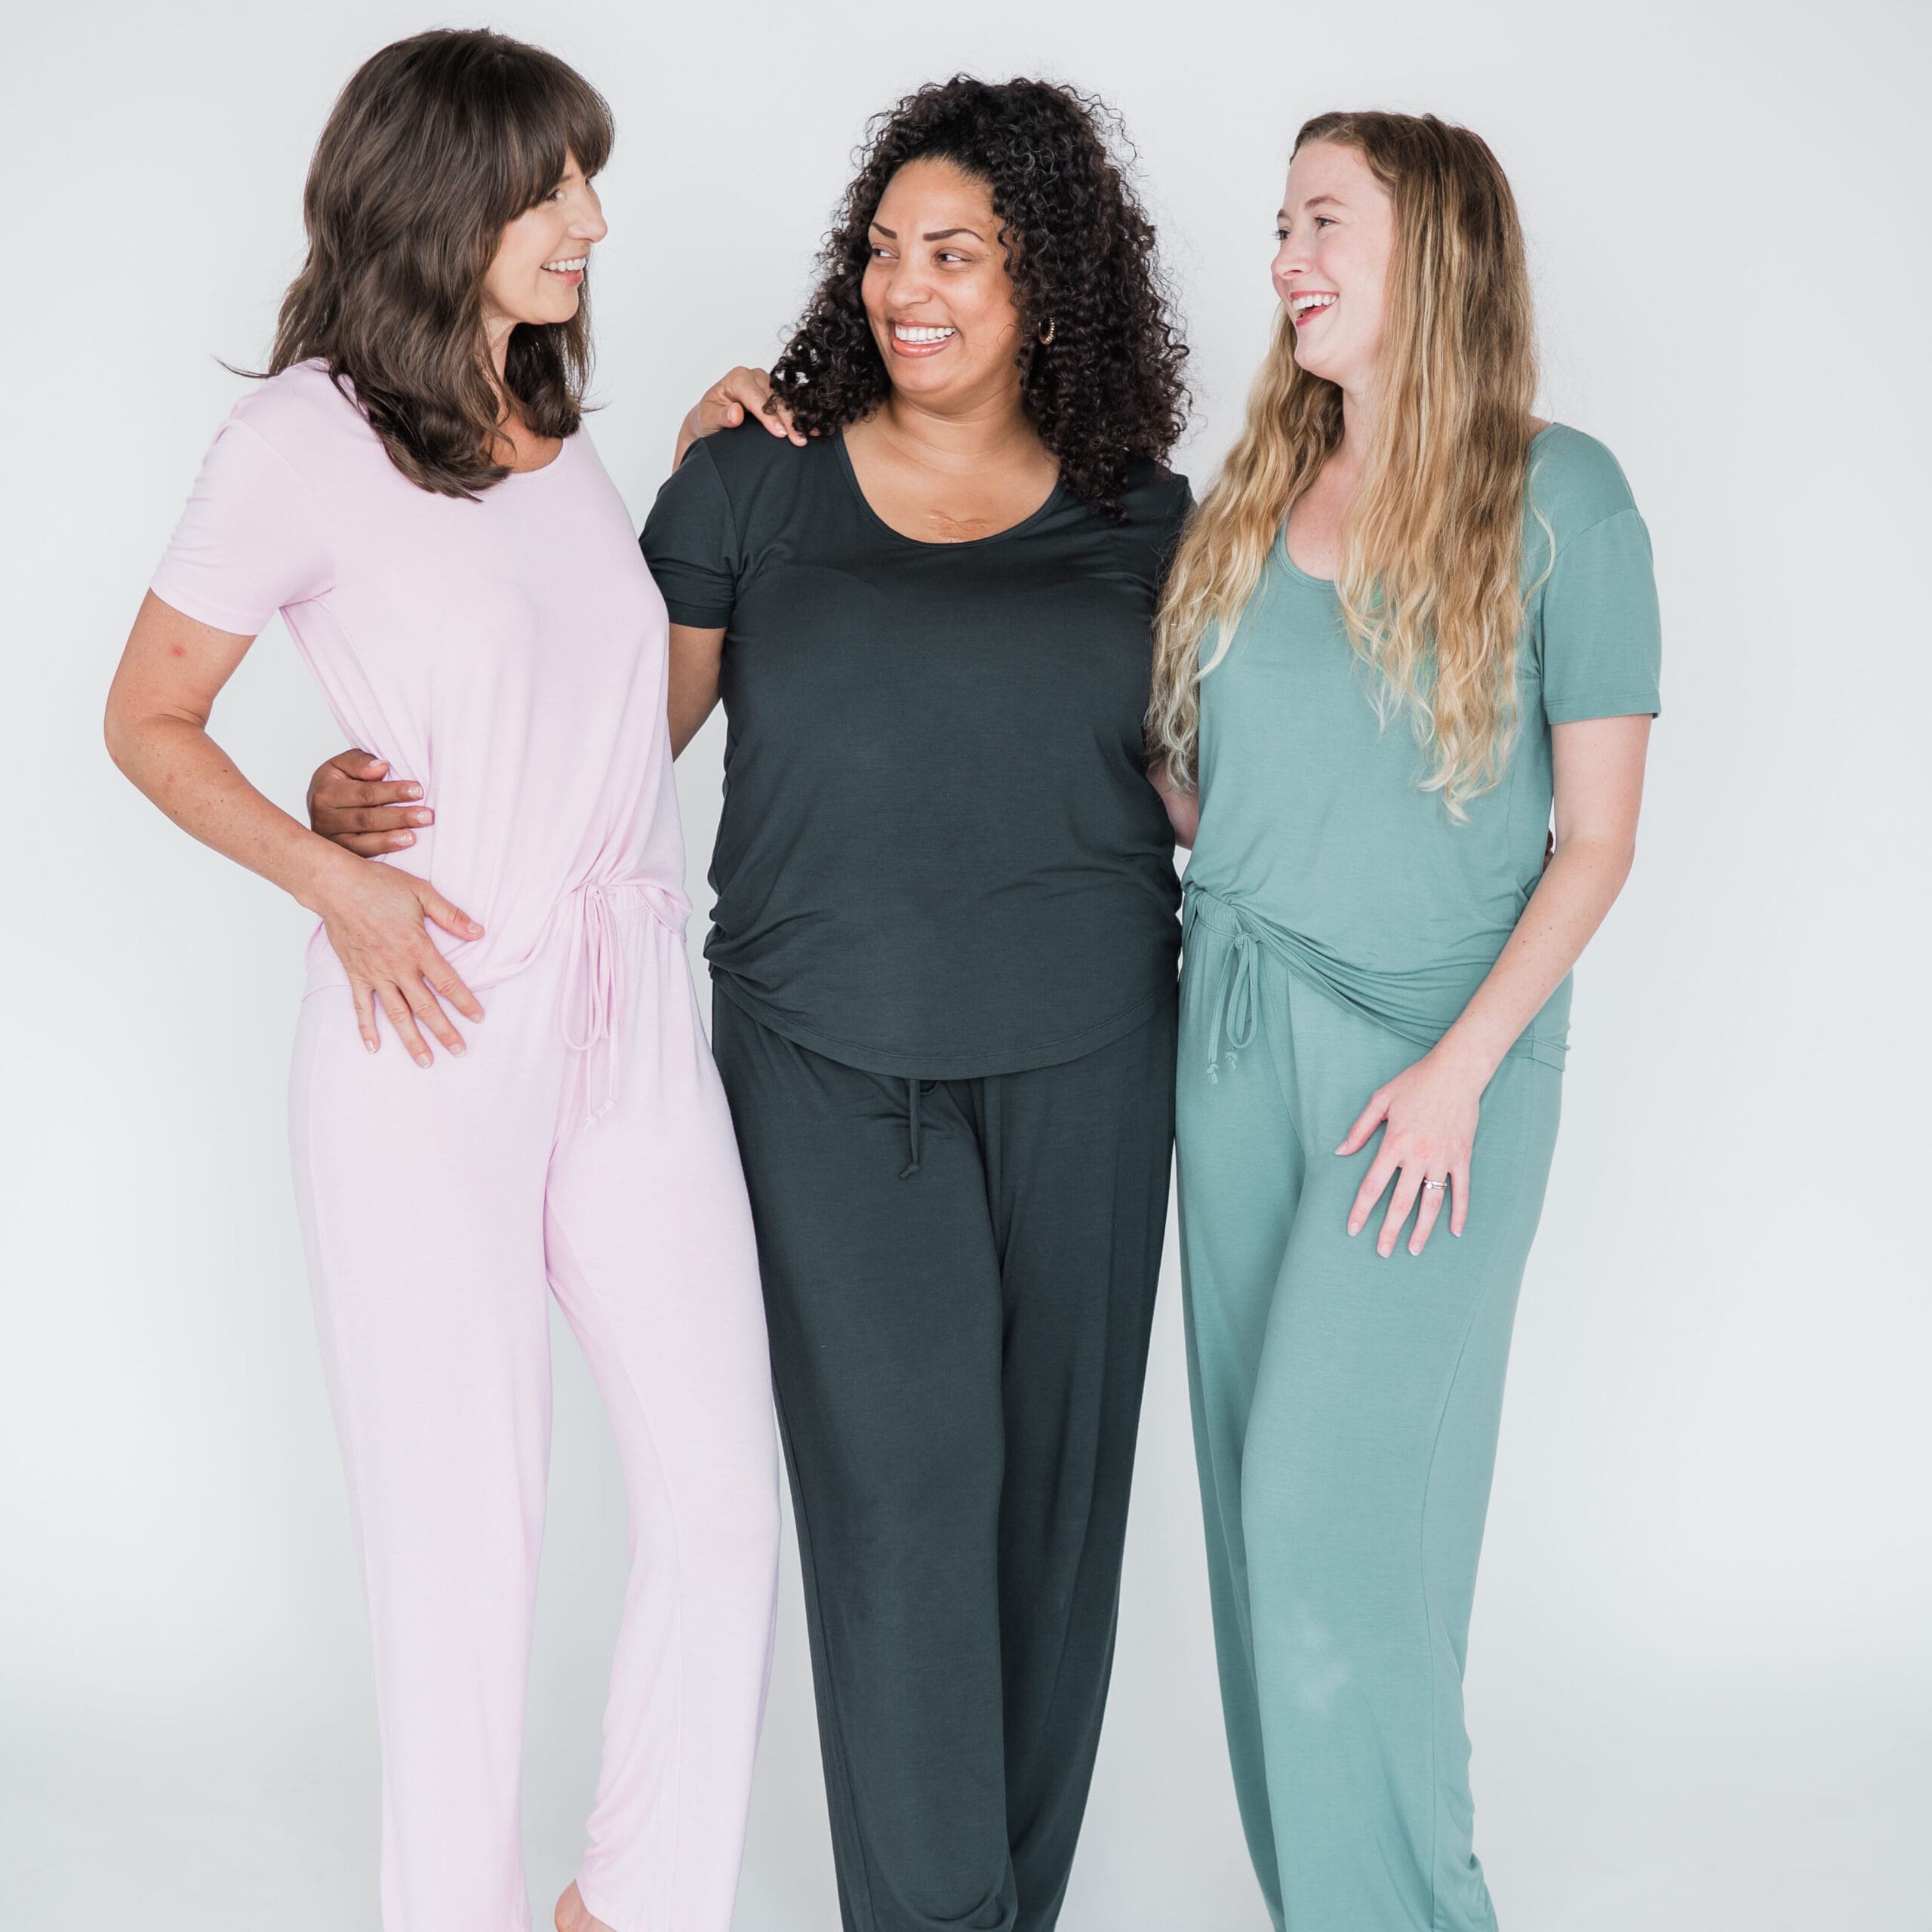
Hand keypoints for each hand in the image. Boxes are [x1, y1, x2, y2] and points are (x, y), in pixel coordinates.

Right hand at [309, 749, 430, 855]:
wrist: (321, 804)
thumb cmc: (339, 782)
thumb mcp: (342, 764)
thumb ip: (360, 762)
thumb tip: (381, 767)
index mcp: (326, 792)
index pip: (364, 793)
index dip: (392, 792)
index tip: (418, 790)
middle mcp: (324, 818)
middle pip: (366, 819)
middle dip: (399, 817)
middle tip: (426, 816)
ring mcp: (331, 839)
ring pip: (363, 841)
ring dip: (391, 839)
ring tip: (414, 837)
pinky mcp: (340, 854)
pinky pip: (362, 855)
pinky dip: (383, 851)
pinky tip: (401, 847)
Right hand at [310, 851, 484, 1064]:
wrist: (336, 885)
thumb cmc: (379, 885)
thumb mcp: (422, 892)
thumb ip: (450, 915)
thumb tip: (478, 932)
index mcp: (417, 947)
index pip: (447, 982)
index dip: (464, 1002)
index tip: (478, 1018)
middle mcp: (397, 966)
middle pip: (426, 1006)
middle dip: (444, 1031)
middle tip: (460, 1052)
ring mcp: (375, 973)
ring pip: (397, 1013)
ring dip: (412, 1039)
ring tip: (426, 1061)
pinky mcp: (355, 974)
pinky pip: (362, 1006)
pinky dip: (367, 1027)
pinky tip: (374, 1047)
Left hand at [674, 366, 804, 466]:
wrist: (712, 419)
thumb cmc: (708, 417)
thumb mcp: (708, 418)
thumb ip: (720, 416)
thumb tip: (735, 413)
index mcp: (738, 378)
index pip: (757, 397)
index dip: (769, 416)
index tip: (779, 433)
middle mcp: (755, 377)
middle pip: (776, 398)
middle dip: (787, 420)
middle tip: (797, 439)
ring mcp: (769, 384)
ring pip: (787, 400)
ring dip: (798, 419)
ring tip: (809, 435)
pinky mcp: (777, 394)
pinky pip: (791, 404)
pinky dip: (801, 417)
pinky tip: (813, 429)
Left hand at [1335, 1049, 1481, 1256]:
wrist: (1456, 1072)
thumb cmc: (1415, 1083)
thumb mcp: (1380, 1100)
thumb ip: (1359, 1128)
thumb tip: (1340, 1152)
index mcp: (1394, 1143)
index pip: (1374, 1185)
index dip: (1361, 1209)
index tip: (1353, 1229)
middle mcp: (1418, 1156)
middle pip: (1401, 1202)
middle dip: (1389, 1230)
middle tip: (1382, 1252)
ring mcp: (1442, 1159)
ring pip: (1431, 1203)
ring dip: (1422, 1229)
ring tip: (1414, 1250)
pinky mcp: (1462, 1157)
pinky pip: (1461, 1191)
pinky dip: (1459, 1212)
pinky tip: (1454, 1231)